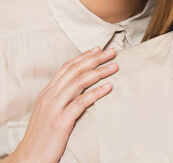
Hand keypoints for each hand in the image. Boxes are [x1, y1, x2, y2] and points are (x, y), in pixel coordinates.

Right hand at [9, 47, 117, 162]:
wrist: (29, 158)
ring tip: (114, 66)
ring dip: (99, 72)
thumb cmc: (42, 136)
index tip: (98, 49)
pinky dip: (96, 93)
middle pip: (75, 71)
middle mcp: (50, 97)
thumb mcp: (49, 111)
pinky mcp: (61, 121)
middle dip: (95, 59)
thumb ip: (62, 97)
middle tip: (112, 52)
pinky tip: (109, 87)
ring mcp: (54, 108)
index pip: (67, 68)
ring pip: (79, 82)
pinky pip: (81, 102)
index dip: (84, 56)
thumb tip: (82, 86)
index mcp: (47, 93)